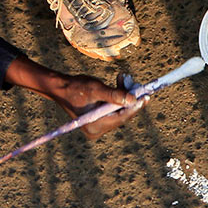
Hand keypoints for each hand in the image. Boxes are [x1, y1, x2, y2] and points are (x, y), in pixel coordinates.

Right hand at [5, 58, 145, 139]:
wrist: (61, 87)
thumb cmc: (75, 87)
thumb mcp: (96, 89)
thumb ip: (114, 95)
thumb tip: (133, 100)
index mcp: (95, 126)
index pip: (121, 118)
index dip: (135, 107)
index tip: (146, 97)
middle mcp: (97, 130)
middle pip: (122, 115)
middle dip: (130, 98)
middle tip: (137, 84)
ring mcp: (99, 126)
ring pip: (120, 110)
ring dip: (124, 95)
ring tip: (124, 78)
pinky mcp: (100, 120)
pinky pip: (115, 108)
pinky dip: (118, 96)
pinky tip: (120, 82)